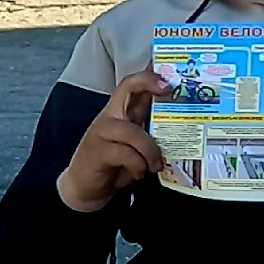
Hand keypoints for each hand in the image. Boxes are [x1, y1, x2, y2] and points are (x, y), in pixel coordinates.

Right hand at [55, 68, 169, 212]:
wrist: (84, 188)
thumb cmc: (113, 166)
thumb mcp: (134, 145)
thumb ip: (148, 131)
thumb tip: (178, 124)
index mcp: (119, 113)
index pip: (131, 85)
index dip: (148, 76)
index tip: (167, 75)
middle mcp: (110, 117)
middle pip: (126, 88)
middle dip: (148, 83)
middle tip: (167, 89)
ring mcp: (101, 132)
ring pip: (133, 131)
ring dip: (150, 150)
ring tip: (155, 165)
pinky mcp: (98, 151)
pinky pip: (127, 154)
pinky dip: (138, 166)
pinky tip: (138, 174)